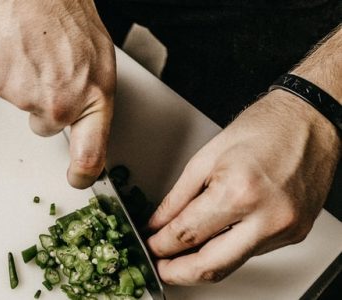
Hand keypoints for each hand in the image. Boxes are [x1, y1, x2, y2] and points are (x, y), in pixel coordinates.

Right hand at [0, 0, 115, 188]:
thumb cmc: (70, 19)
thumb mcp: (100, 62)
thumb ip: (91, 99)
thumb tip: (84, 125)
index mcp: (93, 100)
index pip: (90, 156)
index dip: (82, 174)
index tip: (78, 178)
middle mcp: (61, 106)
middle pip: (47, 128)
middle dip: (47, 108)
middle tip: (53, 75)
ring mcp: (28, 99)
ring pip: (26, 107)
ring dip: (30, 88)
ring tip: (39, 56)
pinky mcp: (2, 87)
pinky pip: (8, 91)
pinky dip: (13, 76)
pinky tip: (23, 54)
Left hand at [147, 90, 340, 284]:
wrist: (309, 121)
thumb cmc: (263, 128)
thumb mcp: (206, 157)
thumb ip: (177, 197)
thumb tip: (158, 224)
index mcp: (239, 192)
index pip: (188, 234)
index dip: (161, 245)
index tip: (150, 246)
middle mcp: (267, 217)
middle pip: (211, 266)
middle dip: (178, 273)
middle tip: (160, 267)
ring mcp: (285, 229)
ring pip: (232, 264)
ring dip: (202, 263)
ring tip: (181, 254)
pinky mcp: (294, 234)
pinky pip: (251, 252)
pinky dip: (227, 249)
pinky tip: (214, 238)